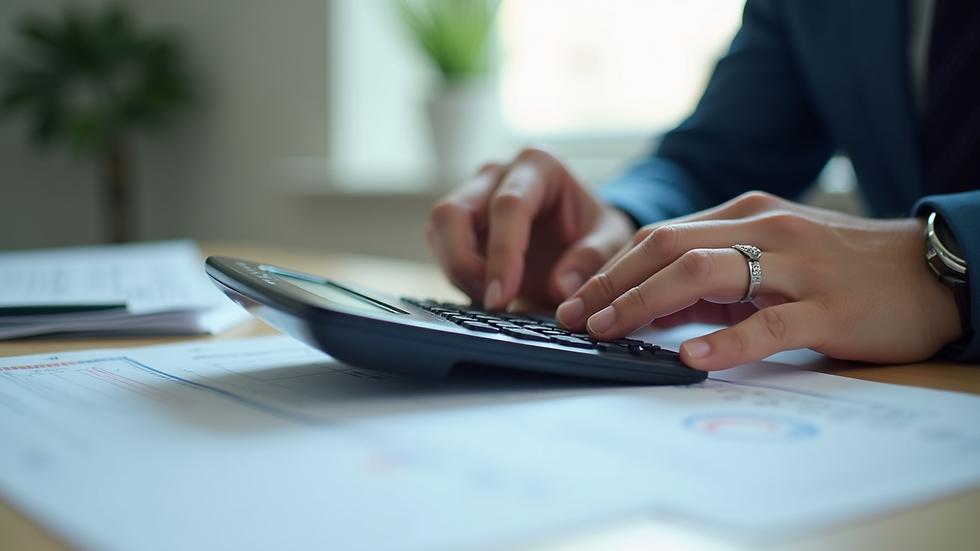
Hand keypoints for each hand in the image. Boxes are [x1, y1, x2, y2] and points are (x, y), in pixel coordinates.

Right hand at [426, 146, 635, 309]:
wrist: (581, 231)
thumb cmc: (594, 229)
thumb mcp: (612, 240)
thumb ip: (593, 258)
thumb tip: (562, 287)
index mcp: (538, 165)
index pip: (508, 205)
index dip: (502, 254)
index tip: (503, 296)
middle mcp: (498, 173)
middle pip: (452, 211)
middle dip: (462, 262)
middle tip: (490, 300)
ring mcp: (473, 194)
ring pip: (438, 228)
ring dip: (456, 270)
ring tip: (492, 299)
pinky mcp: (460, 220)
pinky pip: (440, 246)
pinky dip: (456, 274)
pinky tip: (485, 293)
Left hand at [555, 192, 962, 369]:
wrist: (928, 270)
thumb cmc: (841, 268)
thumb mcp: (771, 259)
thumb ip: (715, 278)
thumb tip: (651, 306)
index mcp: (746, 215)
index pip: (660, 236)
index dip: (611, 269)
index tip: (574, 300)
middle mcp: (765, 229)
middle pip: (668, 247)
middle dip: (611, 284)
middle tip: (572, 318)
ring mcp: (797, 266)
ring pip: (704, 273)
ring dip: (644, 303)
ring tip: (609, 331)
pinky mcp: (829, 307)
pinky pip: (767, 323)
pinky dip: (723, 341)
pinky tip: (690, 358)